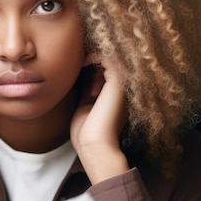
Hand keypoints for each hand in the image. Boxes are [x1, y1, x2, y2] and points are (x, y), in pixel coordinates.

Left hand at [70, 55, 129, 183]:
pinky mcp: (118, 82)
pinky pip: (109, 56)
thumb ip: (88, 90)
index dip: (91, 64)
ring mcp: (122, 84)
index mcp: (116, 95)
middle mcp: (123, 89)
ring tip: (83, 67)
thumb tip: (86, 76)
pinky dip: (96, 55)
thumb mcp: (85, 105)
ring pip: (111, 57)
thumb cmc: (87, 132)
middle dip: (92, 60)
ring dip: (94, 60)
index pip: (106, 69)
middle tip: (80, 67)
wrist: (94, 146)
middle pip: (110, 61)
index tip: (78, 68)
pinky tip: (84, 62)